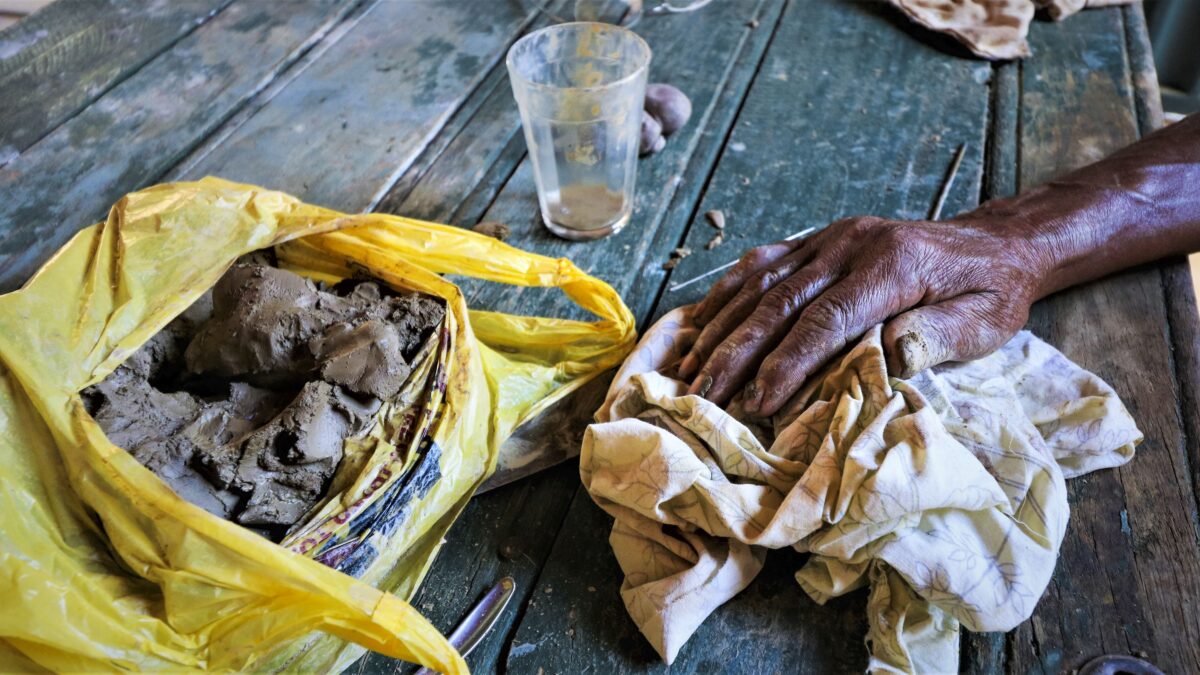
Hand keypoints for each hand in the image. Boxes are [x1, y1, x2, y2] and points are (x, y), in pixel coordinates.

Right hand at [677, 215, 1049, 415]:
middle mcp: (851, 244)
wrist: (993, 242)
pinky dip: (726, 295)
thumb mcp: (986, 321)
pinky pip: (761, 264)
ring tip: (689, 370)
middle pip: (779, 302)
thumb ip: (939, 335)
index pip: (826, 319)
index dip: (788, 361)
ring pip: (760, 282)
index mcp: (892, 265)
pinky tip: (700, 324)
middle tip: (705, 396)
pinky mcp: (817, 239)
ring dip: (720, 328)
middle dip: (736, 353)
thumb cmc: (990, 292)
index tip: (758, 401)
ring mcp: (829, 238)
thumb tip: (890, 353)